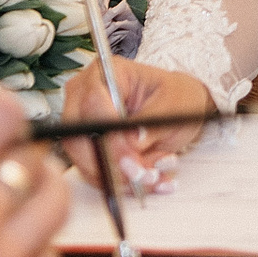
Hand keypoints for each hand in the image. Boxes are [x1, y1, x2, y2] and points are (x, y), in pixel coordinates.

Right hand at [60, 58, 212, 191]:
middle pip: (77, 137)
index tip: (130, 159)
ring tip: (154, 178)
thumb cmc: (177, 98)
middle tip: (142, 177)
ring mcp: (82, 121)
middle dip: (110, 165)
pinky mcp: (87, 145)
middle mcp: (86, 95)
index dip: (108, 136)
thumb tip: (131, 142)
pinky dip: (122, 183)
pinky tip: (151, 181)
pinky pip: (95, 172)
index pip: (92, 104)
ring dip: (119, 178)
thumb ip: (152, 125)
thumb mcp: (173, 108)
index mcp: (108, 73)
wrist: (179, 106)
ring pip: (84, 160)